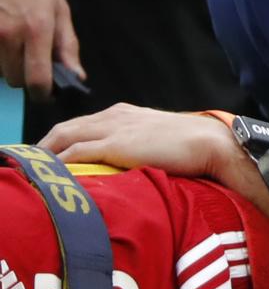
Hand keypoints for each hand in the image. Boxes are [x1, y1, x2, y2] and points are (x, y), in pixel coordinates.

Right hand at [0, 0, 84, 99]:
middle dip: (27, 78)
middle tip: (33, 64)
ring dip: (10, 66)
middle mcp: (9, 34)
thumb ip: (68, 46)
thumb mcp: (60, 11)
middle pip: (16, 79)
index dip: (43, 94)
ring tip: (18, 47)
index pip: (37, 80)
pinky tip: (5, 41)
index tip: (47, 93)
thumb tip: (76, 76)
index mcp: (37, 31)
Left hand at [38, 103, 235, 176]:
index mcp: (126, 113)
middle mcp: (114, 116)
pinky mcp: (116, 145)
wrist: (211, 143)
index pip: (85, 123)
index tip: (56, 154)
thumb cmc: (197, 146)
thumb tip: (147, 164)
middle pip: (66, 127)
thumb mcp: (164, 140)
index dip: (66, 138)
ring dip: (46, 153)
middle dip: (47, 144)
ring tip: (37, 171)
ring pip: (64, 137)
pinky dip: (59, 163)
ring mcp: (114, 129)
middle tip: (36, 164)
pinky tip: (53, 175)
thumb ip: (148, 146)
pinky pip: (75, 153)